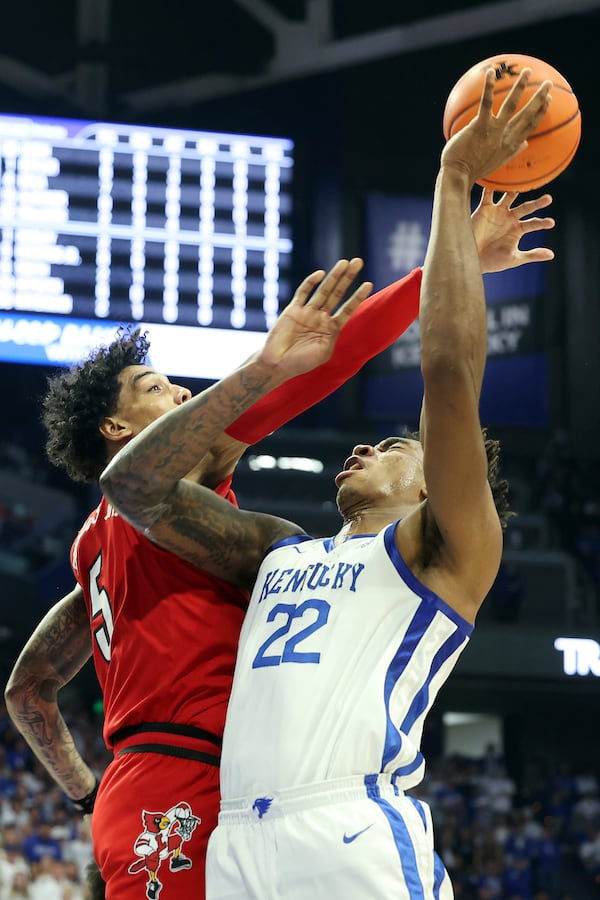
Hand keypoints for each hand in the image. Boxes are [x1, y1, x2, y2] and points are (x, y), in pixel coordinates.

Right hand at [258, 258, 371, 377]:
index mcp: (331, 329)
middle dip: (347, 278)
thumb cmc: (301, 363)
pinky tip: (320, 274)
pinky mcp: (293, 309)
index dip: (357, 296)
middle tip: (358, 261)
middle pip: (337, 294)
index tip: (368, 283)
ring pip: (323, 290)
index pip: (347, 309)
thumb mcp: (322, 353)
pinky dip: (311, 283)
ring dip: (334, 276)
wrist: (277, 364)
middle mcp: (321, 317)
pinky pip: (303, 293)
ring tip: (345, 262)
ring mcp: (307, 312)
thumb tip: (334, 323)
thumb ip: (330, 337)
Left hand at [441, 67, 551, 184]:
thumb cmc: (474, 170)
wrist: (458, 176)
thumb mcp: (497, 162)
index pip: (530, 126)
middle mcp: (505, 138)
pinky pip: (486, 104)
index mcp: (510, 146)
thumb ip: (512, 152)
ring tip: (527, 71)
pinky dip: (488, 88)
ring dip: (520, 87)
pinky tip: (490, 73)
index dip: (540, 112)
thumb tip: (525, 145)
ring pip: (511, 106)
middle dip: (539, 98)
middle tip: (548, 83)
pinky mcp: (479, 127)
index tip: (549, 99)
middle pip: (526, 115)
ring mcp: (493, 131)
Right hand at [473, 188, 554, 271]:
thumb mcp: (513, 259)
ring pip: (509, 197)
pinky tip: (497, 176)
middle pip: (525, 207)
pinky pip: (488, 194)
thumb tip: (552, 255)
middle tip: (548, 199)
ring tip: (524, 182)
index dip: (541, 223)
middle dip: (536, 203)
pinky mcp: (484, 209)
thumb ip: (532, 255)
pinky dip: (491, 186)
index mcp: (517, 229)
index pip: (533, 223)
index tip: (550, 223)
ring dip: (516, 189)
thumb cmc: (492, 261)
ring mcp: (497, 212)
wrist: (471, 260)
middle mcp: (509, 218)